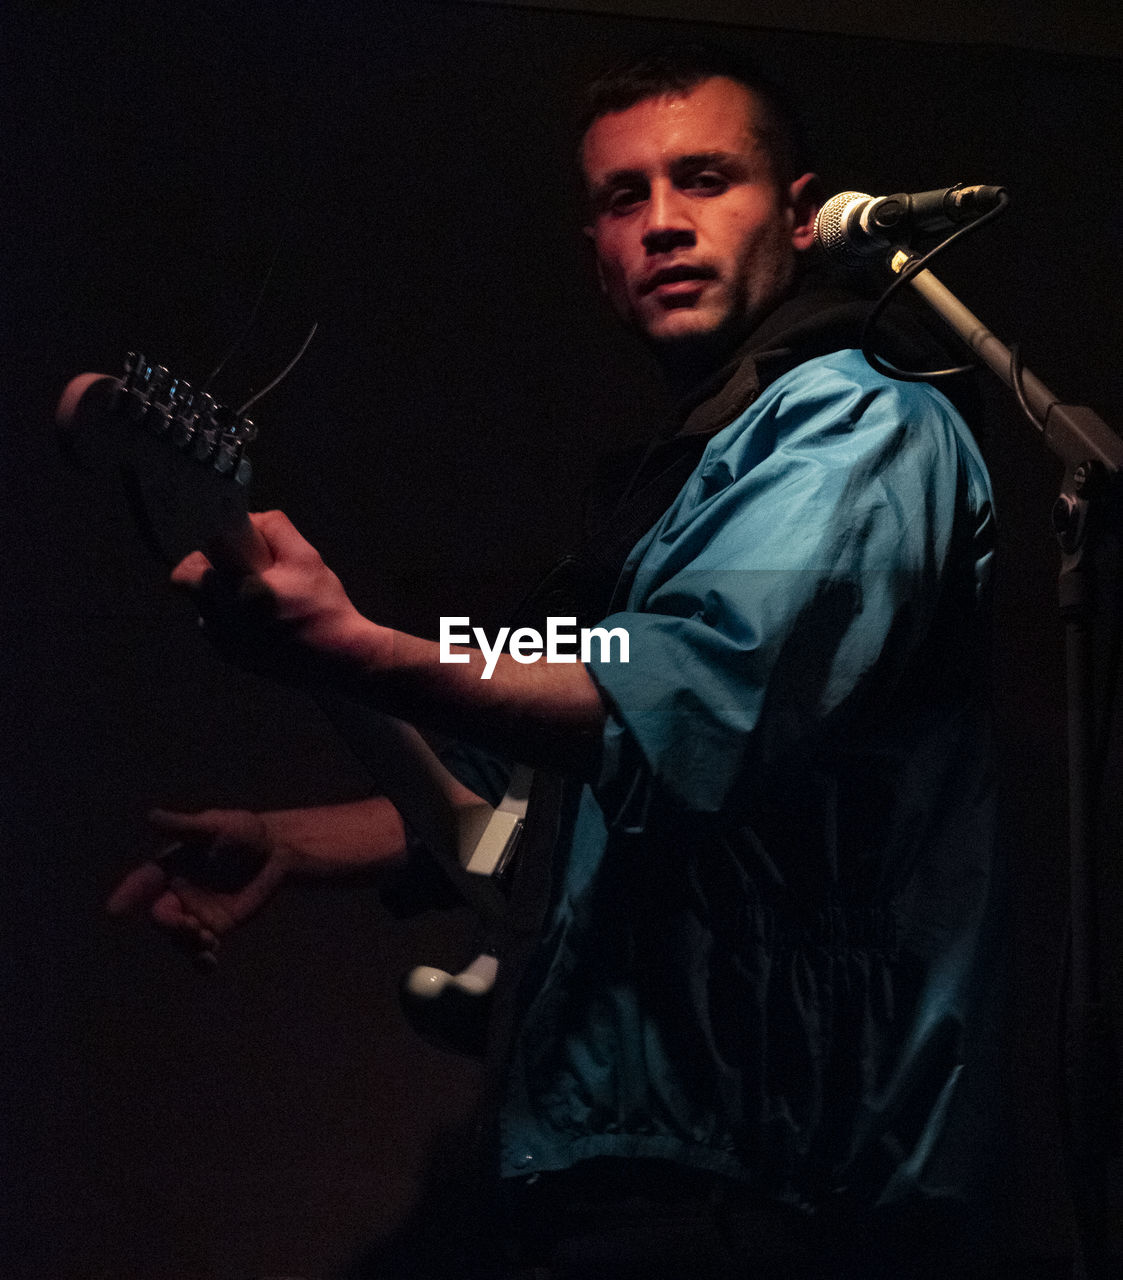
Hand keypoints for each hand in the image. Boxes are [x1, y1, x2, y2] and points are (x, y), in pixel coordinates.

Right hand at [107, 807, 291, 968]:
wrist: (274, 851)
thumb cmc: (242, 831)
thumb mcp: (215, 826)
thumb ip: (184, 826)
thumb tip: (151, 817)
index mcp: (171, 866)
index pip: (144, 881)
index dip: (128, 894)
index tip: (113, 910)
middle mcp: (177, 892)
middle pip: (160, 915)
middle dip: (169, 924)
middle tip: (191, 925)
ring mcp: (195, 912)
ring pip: (178, 936)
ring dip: (186, 943)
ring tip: (208, 942)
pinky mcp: (216, 927)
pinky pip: (201, 948)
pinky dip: (201, 959)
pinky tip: (209, 965)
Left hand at [172, 510, 377, 684]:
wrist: (340, 658)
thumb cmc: (324, 606)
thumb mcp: (306, 558)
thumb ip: (275, 530)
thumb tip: (250, 520)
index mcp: (239, 588)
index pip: (191, 563)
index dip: (201, 548)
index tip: (220, 543)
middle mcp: (223, 618)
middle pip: (185, 583)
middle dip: (204, 570)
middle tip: (234, 570)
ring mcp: (224, 643)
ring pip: (200, 606)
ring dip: (217, 596)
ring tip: (251, 597)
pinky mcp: (232, 658)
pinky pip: (215, 629)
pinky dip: (229, 620)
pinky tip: (259, 621)